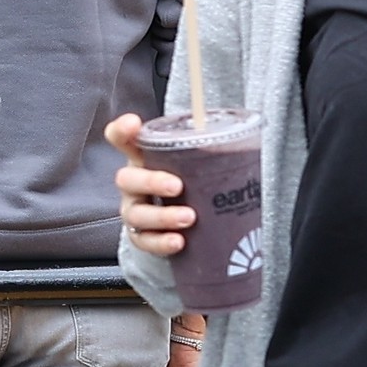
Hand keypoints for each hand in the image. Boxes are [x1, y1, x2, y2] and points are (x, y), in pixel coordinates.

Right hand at [106, 112, 193, 257]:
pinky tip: (178, 242)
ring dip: (162, 216)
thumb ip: (205, 151)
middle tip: (177, 186)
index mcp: (142, 158)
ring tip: (189, 217)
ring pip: (137, 214)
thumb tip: (244, 138)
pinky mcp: (141, 237)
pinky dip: (161, 242)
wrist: (184, 223)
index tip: (134, 124)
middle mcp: (133, 184)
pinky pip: (145, 241)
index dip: (122, 130)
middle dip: (152, 181)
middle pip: (127, 179)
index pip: (122, 138)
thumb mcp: (193, 165)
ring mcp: (134, 211)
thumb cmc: (189, 184)